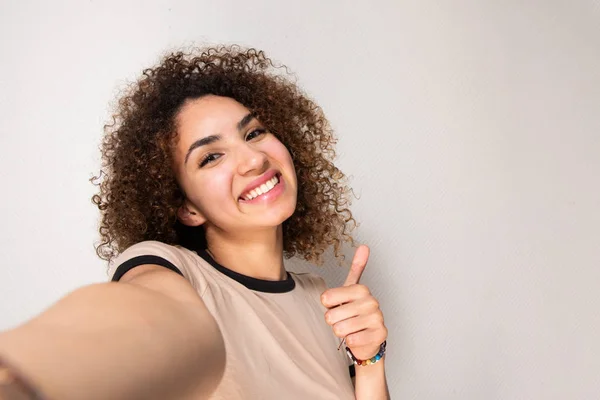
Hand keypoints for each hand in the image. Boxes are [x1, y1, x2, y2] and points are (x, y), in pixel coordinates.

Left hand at [320, 245, 387, 360]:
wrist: (369, 339)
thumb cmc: (355, 313)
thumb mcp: (350, 290)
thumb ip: (356, 268)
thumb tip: (365, 246)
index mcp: (361, 289)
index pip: (326, 298)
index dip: (327, 306)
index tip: (336, 305)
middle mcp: (372, 301)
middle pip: (331, 316)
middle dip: (333, 322)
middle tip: (344, 320)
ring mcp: (377, 318)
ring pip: (340, 329)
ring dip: (341, 332)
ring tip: (350, 329)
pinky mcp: (380, 334)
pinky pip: (352, 340)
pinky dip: (350, 341)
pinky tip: (358, 337)